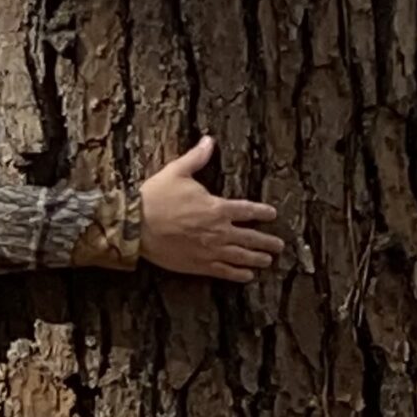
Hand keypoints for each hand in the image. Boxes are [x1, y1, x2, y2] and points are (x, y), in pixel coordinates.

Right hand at [140, 137, 284, 281]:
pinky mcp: (198, 265)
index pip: (247, 210)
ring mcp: (210, 250)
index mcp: (216, 208)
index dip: (262, 212)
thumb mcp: (177, 171)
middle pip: (250, 237)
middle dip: (267, 241)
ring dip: (257, 258)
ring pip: (241, 256)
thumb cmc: (155, 197)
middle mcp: (218, 231)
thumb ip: (196, 158)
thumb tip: (209, 140)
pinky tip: (247, 276)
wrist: (136, 226)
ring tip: (268, 261)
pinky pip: (224, 271)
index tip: (272, 215)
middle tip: (280, 246)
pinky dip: (238, 274)